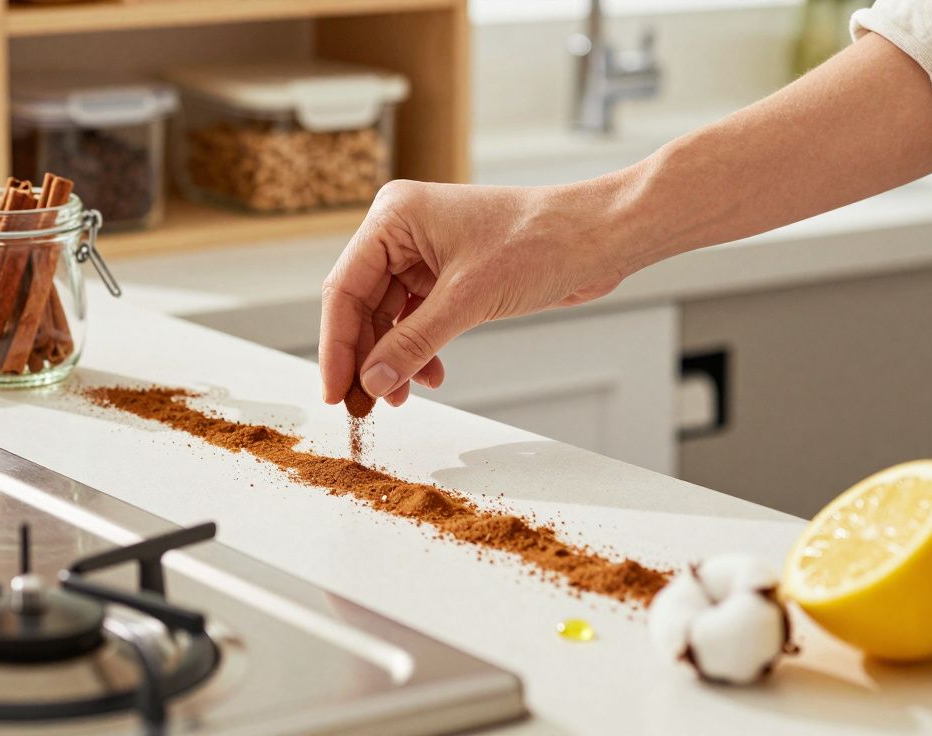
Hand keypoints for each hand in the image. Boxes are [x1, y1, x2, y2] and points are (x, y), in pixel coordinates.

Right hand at [319, 178, 636, 406]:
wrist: (598, 238)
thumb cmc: (541, 242)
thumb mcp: (467, 299)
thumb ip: (413, 343)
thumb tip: (372, 382)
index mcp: (394, 217)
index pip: (345, 288)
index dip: (336, 345)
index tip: (333, 392)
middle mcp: (402, 232)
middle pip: (362, 306)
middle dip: (364, 358)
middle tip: (360, 407)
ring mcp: (424, 253)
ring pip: (388, 317)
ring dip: (391, 360)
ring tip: (395, 398)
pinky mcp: (447, 275)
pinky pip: (415, 319)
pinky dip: (417, 350)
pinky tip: (427, 375)